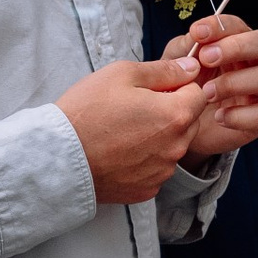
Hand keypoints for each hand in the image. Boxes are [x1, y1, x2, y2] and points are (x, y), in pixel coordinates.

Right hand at [56, 49, 221, 205]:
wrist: (59, 155)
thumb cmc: (87, 110)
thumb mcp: (122, 74)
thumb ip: (164, 70)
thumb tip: (192, 67)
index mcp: (175, 115)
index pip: (198, 94)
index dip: (179, 86)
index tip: (156, 88)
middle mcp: (176, 147)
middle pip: (189, 123)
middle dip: (171, 112)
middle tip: (136, 108)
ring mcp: (163, 172)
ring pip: (173, 147)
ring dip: (159, 138)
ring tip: (124, 131)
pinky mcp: (148, 190)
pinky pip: (156, 169)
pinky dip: (144, 160)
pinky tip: (120, 153)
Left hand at [176, 12, 257, 158]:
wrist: (179, 126)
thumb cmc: (183, 88)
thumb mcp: (176, 62)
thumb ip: (186, 46)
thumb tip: (197, 37)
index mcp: (234, 45)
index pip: (238, 26)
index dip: (221, 26)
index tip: (198, 32)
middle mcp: (252, 64)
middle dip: (236, 47)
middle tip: (206, 58)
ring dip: (233, 83)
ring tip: (205, 93)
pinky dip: (239, 116)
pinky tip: (218, 117)